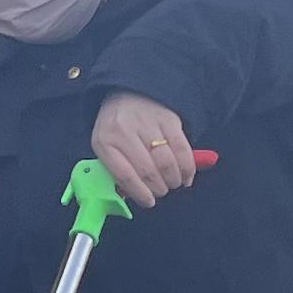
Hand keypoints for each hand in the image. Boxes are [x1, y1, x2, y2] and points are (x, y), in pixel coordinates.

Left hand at [89, 91, 200, 209]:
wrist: (128, 91)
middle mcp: (125, 131)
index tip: (149, 202)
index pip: (124, 174)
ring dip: (174, 180)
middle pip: (148, 170)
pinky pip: (182, 149)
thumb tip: (133, 196)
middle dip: (159, 188)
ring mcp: (147, 123)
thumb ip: (116, 169)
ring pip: (167, 162)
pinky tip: (186, 175)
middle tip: (161, 191)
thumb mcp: (106, 145)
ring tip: (173, 183)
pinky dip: (187, 167)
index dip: (140, 192)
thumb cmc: (117, 126)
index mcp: (105, 141)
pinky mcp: (168, 118)